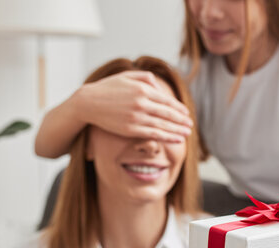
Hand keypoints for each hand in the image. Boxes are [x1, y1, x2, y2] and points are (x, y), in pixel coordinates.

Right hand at [73, 70, 192, 142]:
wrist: (88, 103)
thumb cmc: (107, 88)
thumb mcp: (126, 76)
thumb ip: (145, 78)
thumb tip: (158, 85)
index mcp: (143, 88)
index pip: (167, 100)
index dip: (179, 108)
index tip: (186, 113)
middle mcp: (142, 102)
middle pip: (168, 114)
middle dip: (181, 120)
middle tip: (190, 125)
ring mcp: (136, 117)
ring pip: (163, 125)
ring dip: (178, 130)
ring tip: (187, 134)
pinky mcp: (130, 129)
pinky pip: (154, 134)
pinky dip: (167, 137)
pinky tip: (176, 139)